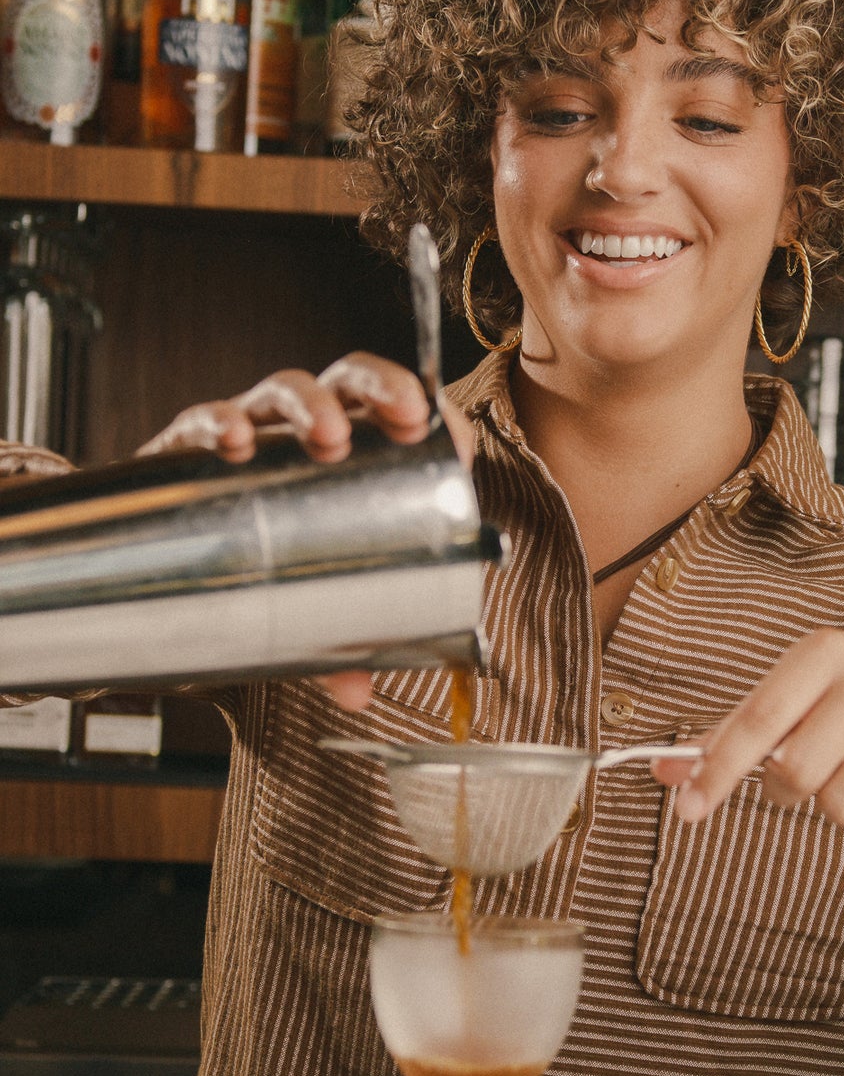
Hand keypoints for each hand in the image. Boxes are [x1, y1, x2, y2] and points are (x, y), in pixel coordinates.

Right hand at [138, 353, 475, 711]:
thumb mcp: (306, 605)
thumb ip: (332, 644)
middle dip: (383, 389)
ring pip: (282, 391)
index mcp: (348, 453)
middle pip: (349, 382)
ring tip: (330, 434)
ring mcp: (248, 432)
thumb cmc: (256, 565)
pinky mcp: (185, 446)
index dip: (430, 415)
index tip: (452, 443)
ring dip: (311, 404)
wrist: (159, 566)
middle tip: (405, 416)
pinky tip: (233, 440)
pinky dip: (219, 421)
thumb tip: (358, 693)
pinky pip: (201, 420)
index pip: (397, 410)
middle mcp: (300, 433)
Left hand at [652, 628, 843, 857]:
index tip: (688, 808)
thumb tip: (662, 770)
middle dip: (787, 790)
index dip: (718, 769)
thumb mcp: (794, 707)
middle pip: (795, 770)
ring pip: (838, 804)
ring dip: (835, 806)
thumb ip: (729, 737)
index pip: (758, 718)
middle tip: (802, 778)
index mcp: (825, 650)